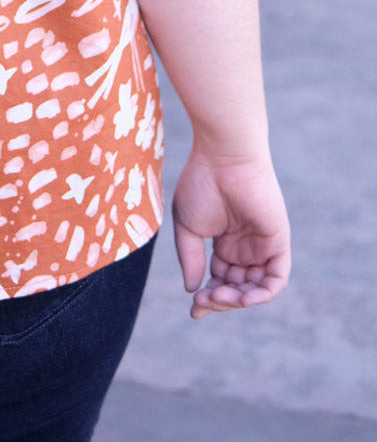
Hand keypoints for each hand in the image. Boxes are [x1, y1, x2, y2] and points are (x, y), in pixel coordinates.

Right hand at [172, 146, 289, 318]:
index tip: (193, 310)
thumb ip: (191, 259)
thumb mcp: (188, 227)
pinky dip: (262, 293)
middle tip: (202, 302)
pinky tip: (242, 297)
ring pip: (256, 288)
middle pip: (237, 288)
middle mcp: (244, 247)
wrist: (222, 156)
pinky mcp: (278, 241)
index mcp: (223, 242)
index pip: (219, 280)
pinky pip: (276, 278)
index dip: (208, 298)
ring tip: (217, 296)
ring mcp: (261, 245)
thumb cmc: (201, 183)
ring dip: (237, 300)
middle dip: (220, 301)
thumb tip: (193, 290)